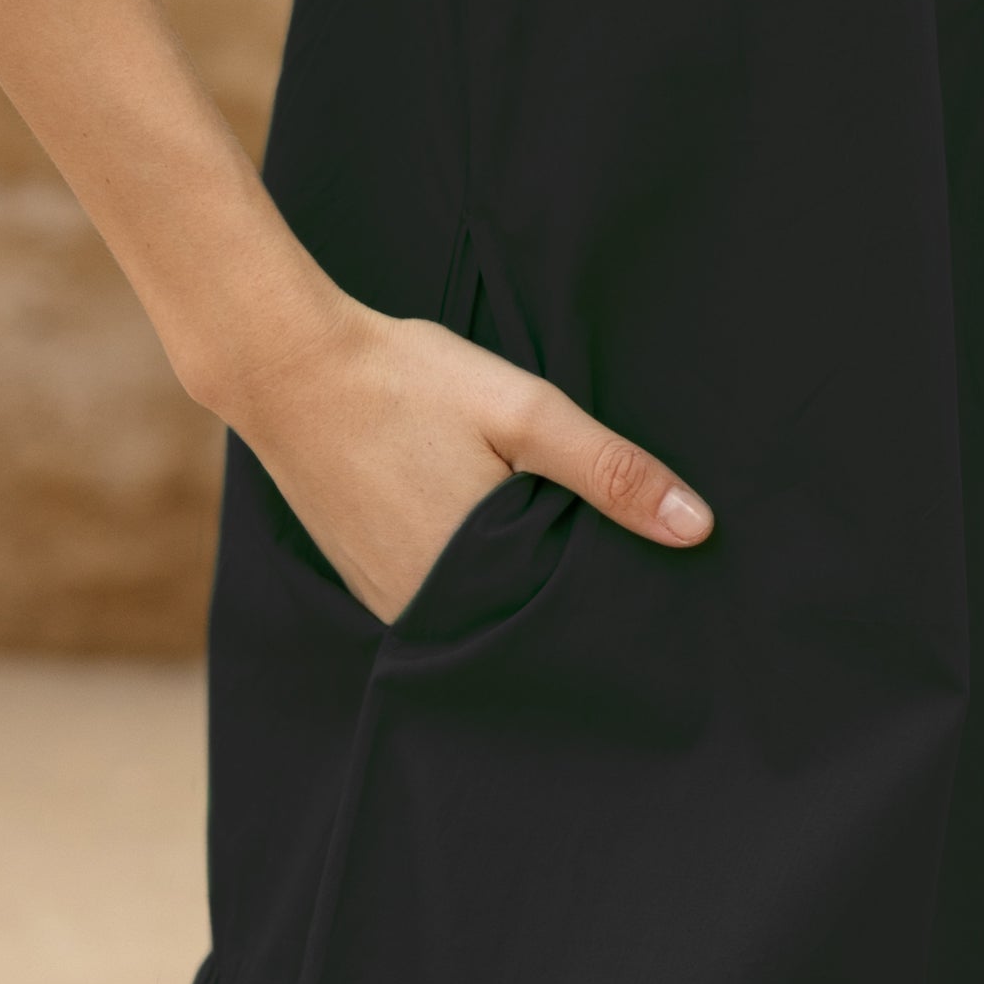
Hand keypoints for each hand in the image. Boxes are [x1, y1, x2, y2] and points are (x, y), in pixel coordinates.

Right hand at [227, 296, 713, 628]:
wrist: (287, 366)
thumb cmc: (406, 381)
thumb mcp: (524, 411)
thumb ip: (610, 470)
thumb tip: (696, 527)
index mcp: (477, 580)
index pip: (566, 616)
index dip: (604, 590)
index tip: (634, 565)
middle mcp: (428, 610)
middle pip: (522, 617)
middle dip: (559, 585)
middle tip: (584, 530)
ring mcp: (390, 601)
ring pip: (478, 607)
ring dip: (509, 577)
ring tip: (535, 522)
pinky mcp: (365, 581)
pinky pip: (436, 595)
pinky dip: (464, 569)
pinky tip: (476, 520)